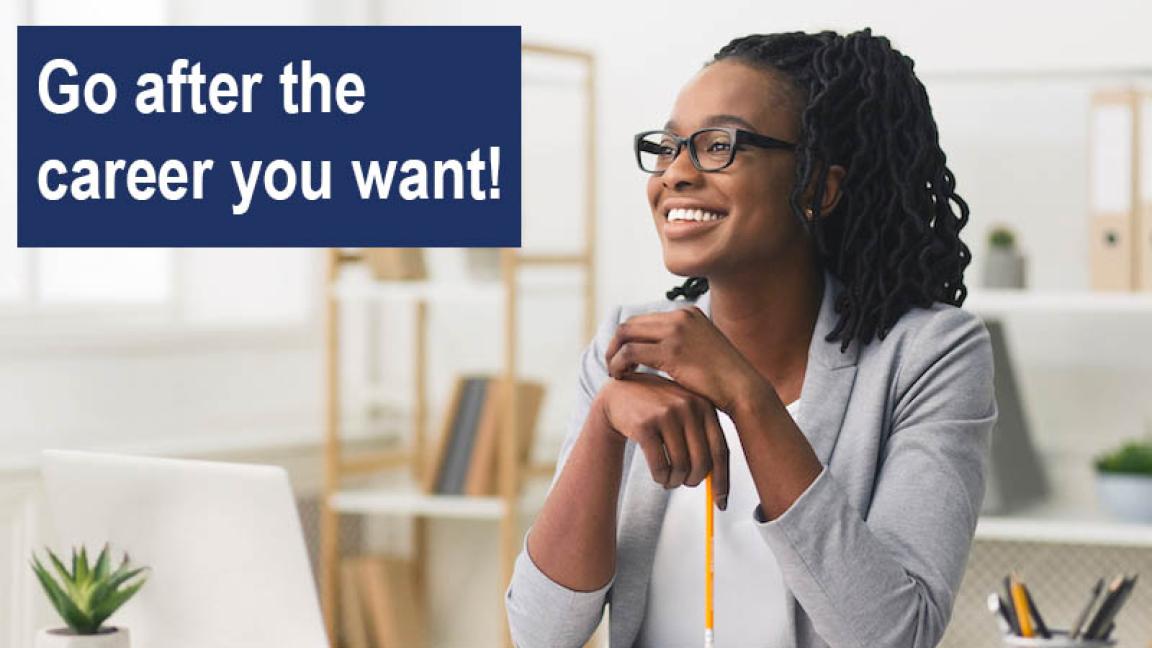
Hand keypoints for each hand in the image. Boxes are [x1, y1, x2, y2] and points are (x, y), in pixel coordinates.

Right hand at [593, 372, 728, 509]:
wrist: (620, 394)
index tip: (721, 502)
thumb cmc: (657, 410)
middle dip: (693, 481)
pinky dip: (661, 478)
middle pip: (702, 462)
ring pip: (680, 466)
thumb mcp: (685, 413)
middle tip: (685, 484)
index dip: (722, 480)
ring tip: (669, 480)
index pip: (721, 450)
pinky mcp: (645, 425)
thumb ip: (702, 438)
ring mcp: (666, 414)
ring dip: (675, 481)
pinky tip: (659, 476)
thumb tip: (717, 482)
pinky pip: (660, 466)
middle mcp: (688, 407)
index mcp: (704, 406)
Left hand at [605, 306, 762, 413]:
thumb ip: (682, 344)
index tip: (623, 357)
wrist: (743, 390)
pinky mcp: (671, 350)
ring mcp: (676, 331)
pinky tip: (621, 377)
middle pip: (631, 324)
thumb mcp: (702, 351)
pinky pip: (630, 352)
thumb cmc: (722, 379)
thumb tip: (658, 351)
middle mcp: (681, 316)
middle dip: (615, 344)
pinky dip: (619, 364)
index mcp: (688, 313)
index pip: (644, 320)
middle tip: (612, 365)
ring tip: (614, 373)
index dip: (628, 338)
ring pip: (625, 335)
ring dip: (613, 354)